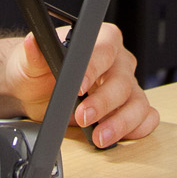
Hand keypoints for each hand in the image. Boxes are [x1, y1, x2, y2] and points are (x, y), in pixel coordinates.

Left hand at [6, 21, 158, 148]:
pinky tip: (119, 136)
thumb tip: (32, 41)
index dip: (94, 68)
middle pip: (123, 81)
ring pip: (138, 103)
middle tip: (83, 117)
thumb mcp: (30, 63)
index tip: (78, 87)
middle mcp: (119, 61)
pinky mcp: (130, 107)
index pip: (105, 50)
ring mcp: (128, 86)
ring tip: (100, 137)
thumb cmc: (39, 72)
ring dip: (121, 123)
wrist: (38, 91)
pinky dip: (137, 129)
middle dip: (103, 103)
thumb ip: (33, 53)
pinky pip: (146, 117)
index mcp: (101, 40)